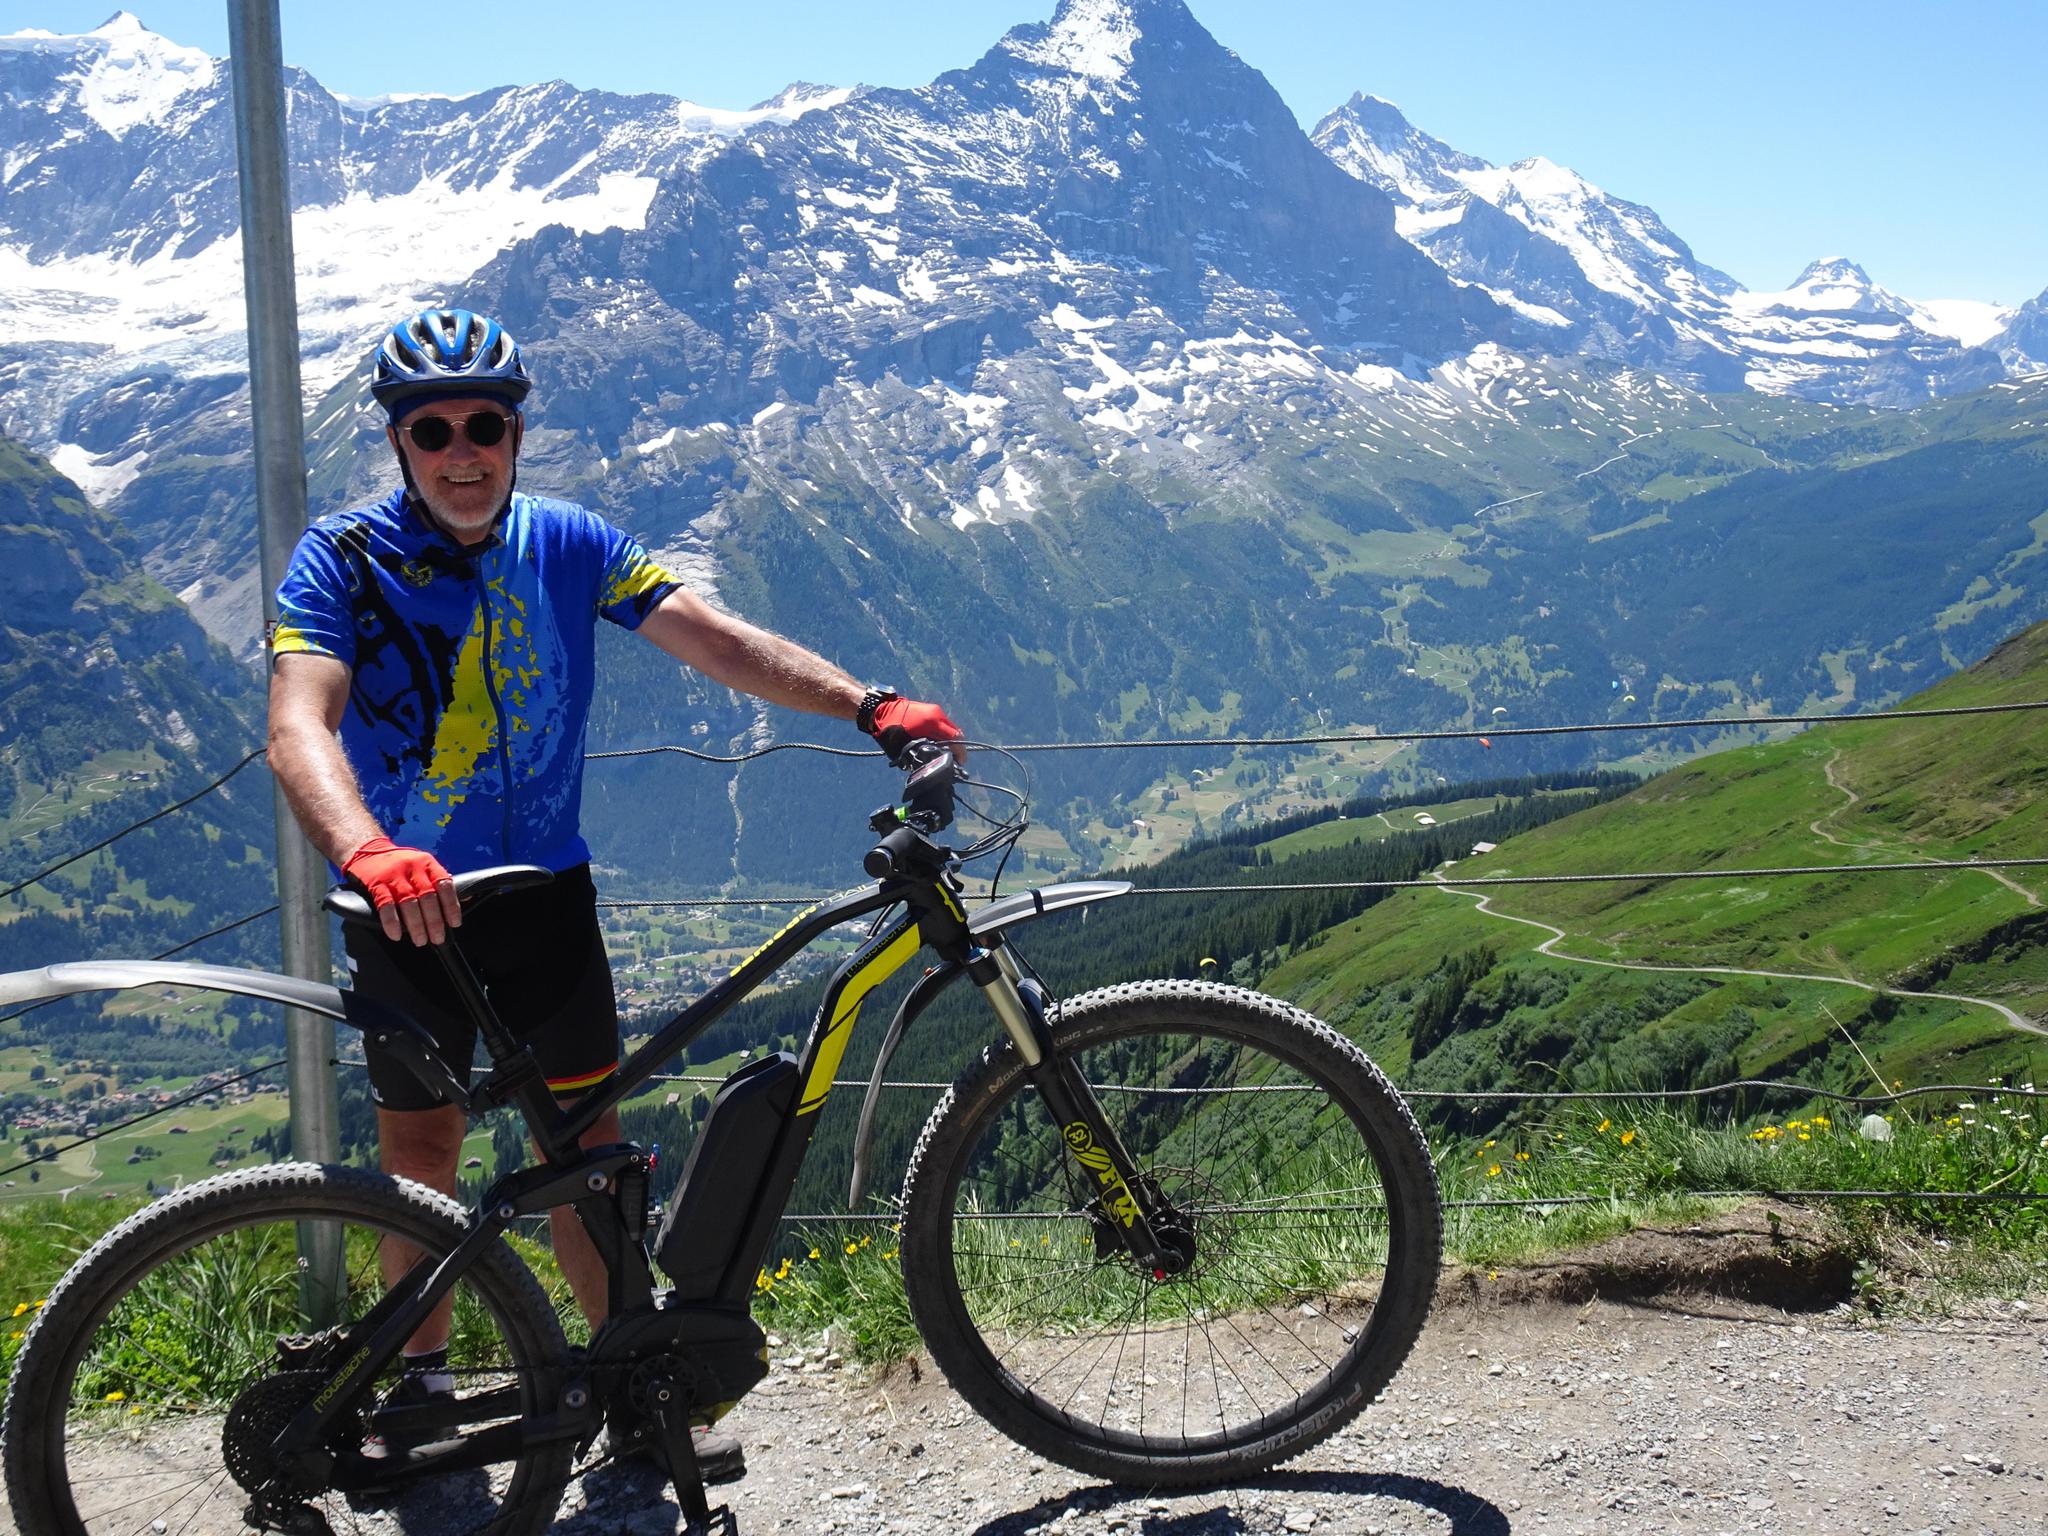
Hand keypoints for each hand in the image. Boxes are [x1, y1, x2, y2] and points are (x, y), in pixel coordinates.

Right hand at [341, 836, 461, 945]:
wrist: (367, 849)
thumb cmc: (400, 862)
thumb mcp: (423, 865)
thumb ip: (440, 881)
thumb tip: (468, 898)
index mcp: (427, 863)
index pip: (444, 885)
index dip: (451, 906)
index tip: (454, 923)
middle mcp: (413, 867)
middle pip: (427, 897)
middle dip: (434, 921)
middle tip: (437, 938)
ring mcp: (394, 875)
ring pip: (408, 902)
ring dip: (416, 925)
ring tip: (420, 940)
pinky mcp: (376, 883)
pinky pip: (385, 905)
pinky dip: (392, 922)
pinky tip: (396, 934)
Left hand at [868, 696, 965, 764]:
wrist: (879, 710)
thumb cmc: (889, 730)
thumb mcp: (904, 747)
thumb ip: (921, 754)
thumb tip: (932, 763)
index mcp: (932, 722)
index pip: (956, 738)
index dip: (961, 753)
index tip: (960, 763)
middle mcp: (936, 714)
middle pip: (956, 733)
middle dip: (957, 747)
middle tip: (954, 760)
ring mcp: (934, 710)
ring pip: (949, 728)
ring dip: (950, 740)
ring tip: (945, 753)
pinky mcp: (930, 710)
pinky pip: (942, 724)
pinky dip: (943, 734)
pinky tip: (937, 742)